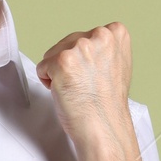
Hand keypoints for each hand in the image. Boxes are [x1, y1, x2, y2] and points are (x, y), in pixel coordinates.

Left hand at [35, 22, 134, 149]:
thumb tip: (89, 44)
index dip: (85, 59)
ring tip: (78, 89)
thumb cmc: (108, 103)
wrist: (104, 127)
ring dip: (59, 73)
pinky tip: (67, 92)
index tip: (95, 76)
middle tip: (86, 86)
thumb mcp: (118, 64)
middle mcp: (100, 35)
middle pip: (67, 43)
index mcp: (116, 33)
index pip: (85, 37)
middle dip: (70, 64)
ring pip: (53, 54)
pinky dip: (48, 82)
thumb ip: (104, 48)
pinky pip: (42, 67)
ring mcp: (81, 47)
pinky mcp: (62, 61)